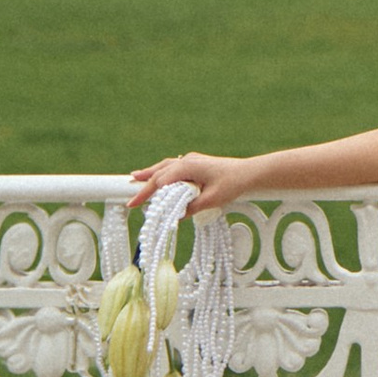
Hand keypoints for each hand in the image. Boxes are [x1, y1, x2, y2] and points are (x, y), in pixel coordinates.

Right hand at [128, 150, 251, 211]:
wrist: (250, 172)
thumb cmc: (233, 184)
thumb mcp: (211, 200)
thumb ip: (191, 207)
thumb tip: (175, 216)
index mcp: (188, 167)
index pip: (161, 181)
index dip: (146, 192)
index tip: (133, 203)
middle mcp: (187, 161)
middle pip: (160, 172)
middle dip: (143, 182)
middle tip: (127, 191)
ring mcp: (192, 160)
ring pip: (165, 166)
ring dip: (151, 173)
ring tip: (135, 177)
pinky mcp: (197, 163)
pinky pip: (174, 166)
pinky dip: (163, 171)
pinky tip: (159, 175)